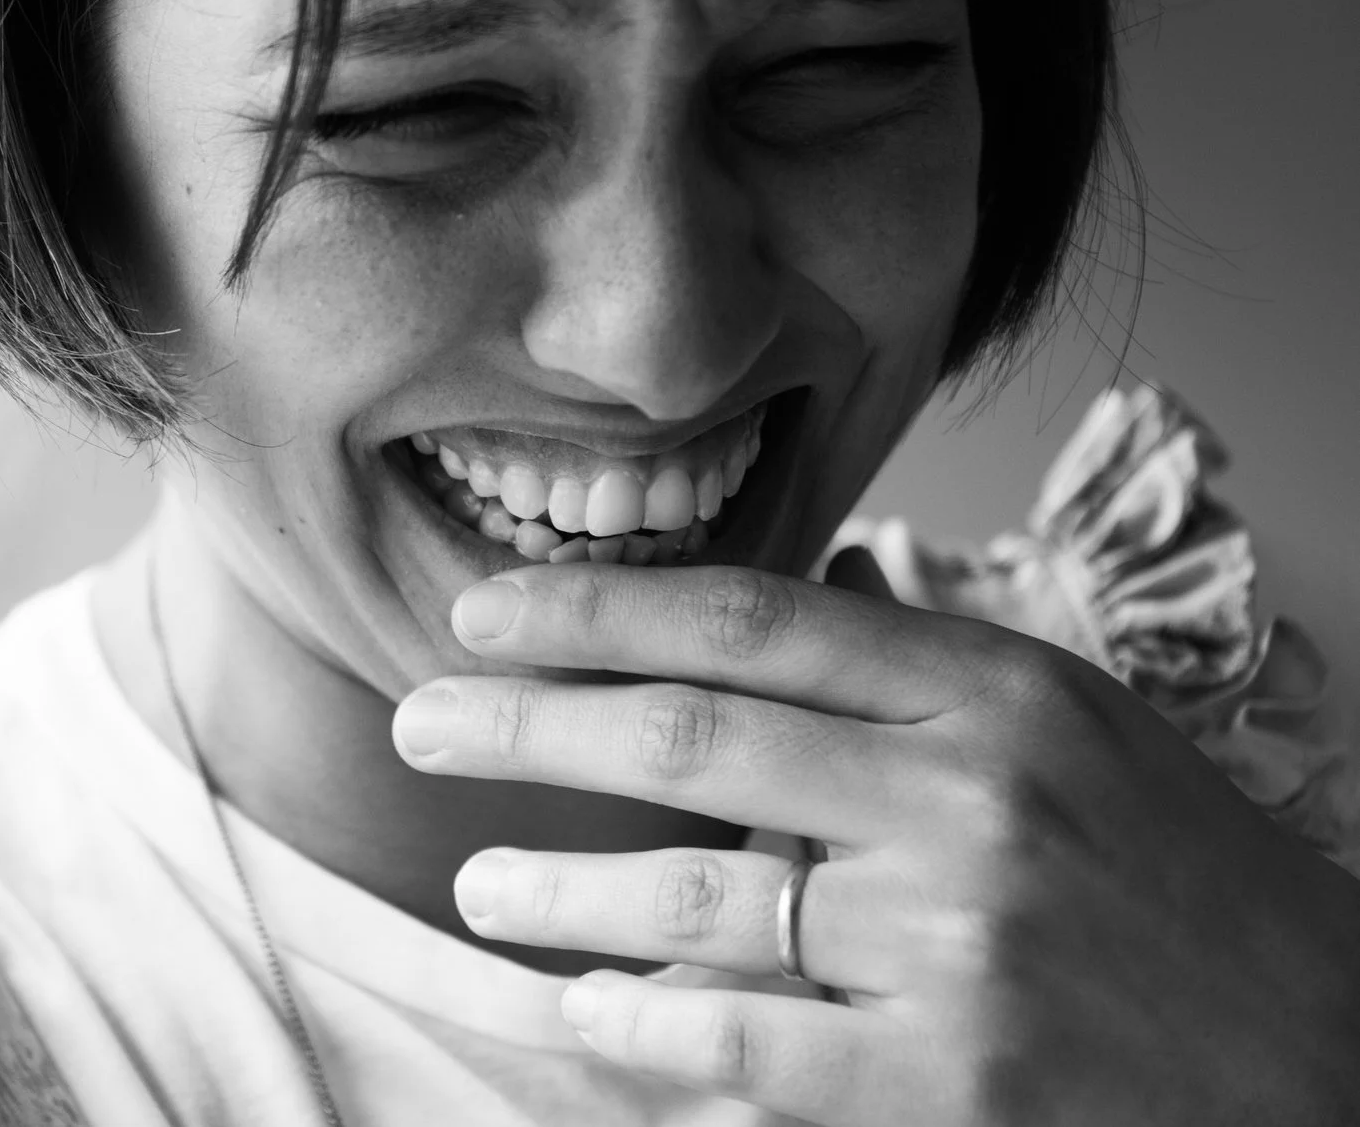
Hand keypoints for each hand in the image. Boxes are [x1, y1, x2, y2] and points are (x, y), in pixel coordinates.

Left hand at [391, 558, 1359, 1125]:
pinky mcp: (951, 1082)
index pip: (746, 619)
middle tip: (420, 720)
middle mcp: (969, 798)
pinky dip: (641, 1018)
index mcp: (995, 689)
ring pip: (696, 893)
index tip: (485, 614)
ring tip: (479, 877)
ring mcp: (959, 945)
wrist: (1325, 1050)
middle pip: (689, 735)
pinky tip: (583, 1005)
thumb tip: (737, 616)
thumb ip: (902, 674)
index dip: (592, 609)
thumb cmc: (1172, 881)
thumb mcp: (1064, 731)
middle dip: (525, 723)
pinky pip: (744, 1040)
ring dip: (557, 885)